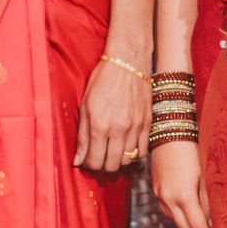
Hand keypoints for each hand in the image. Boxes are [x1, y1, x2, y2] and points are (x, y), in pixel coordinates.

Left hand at [76, 54, 151, 174]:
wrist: (127, 61)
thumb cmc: (102, 80)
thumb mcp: (85, 105)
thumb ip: (82, 136)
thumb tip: (78, 160)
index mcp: (100, 125)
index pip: (94, 161)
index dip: (88, 165)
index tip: (86, 159)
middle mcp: (119, 129)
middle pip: (112, 166)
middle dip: (102, 165)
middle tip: (98, 156)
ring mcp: (136, 127)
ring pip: (127, 161)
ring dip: (118, 161)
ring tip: (111, 152)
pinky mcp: (148, 123)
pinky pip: (142, 151)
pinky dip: (134, 156)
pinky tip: (126, 148)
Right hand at [150, 141, 209, 227]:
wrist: (169, 132)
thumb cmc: (192, 149)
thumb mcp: (206, 174)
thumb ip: (209, 199)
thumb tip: (215, 219)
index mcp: (184, 196)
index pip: (198, 227)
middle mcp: (168, 199)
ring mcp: (160, 196)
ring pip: (175, 221)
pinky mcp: (156, 190)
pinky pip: (167, 211)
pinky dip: (179, 217)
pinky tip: (188, 216)